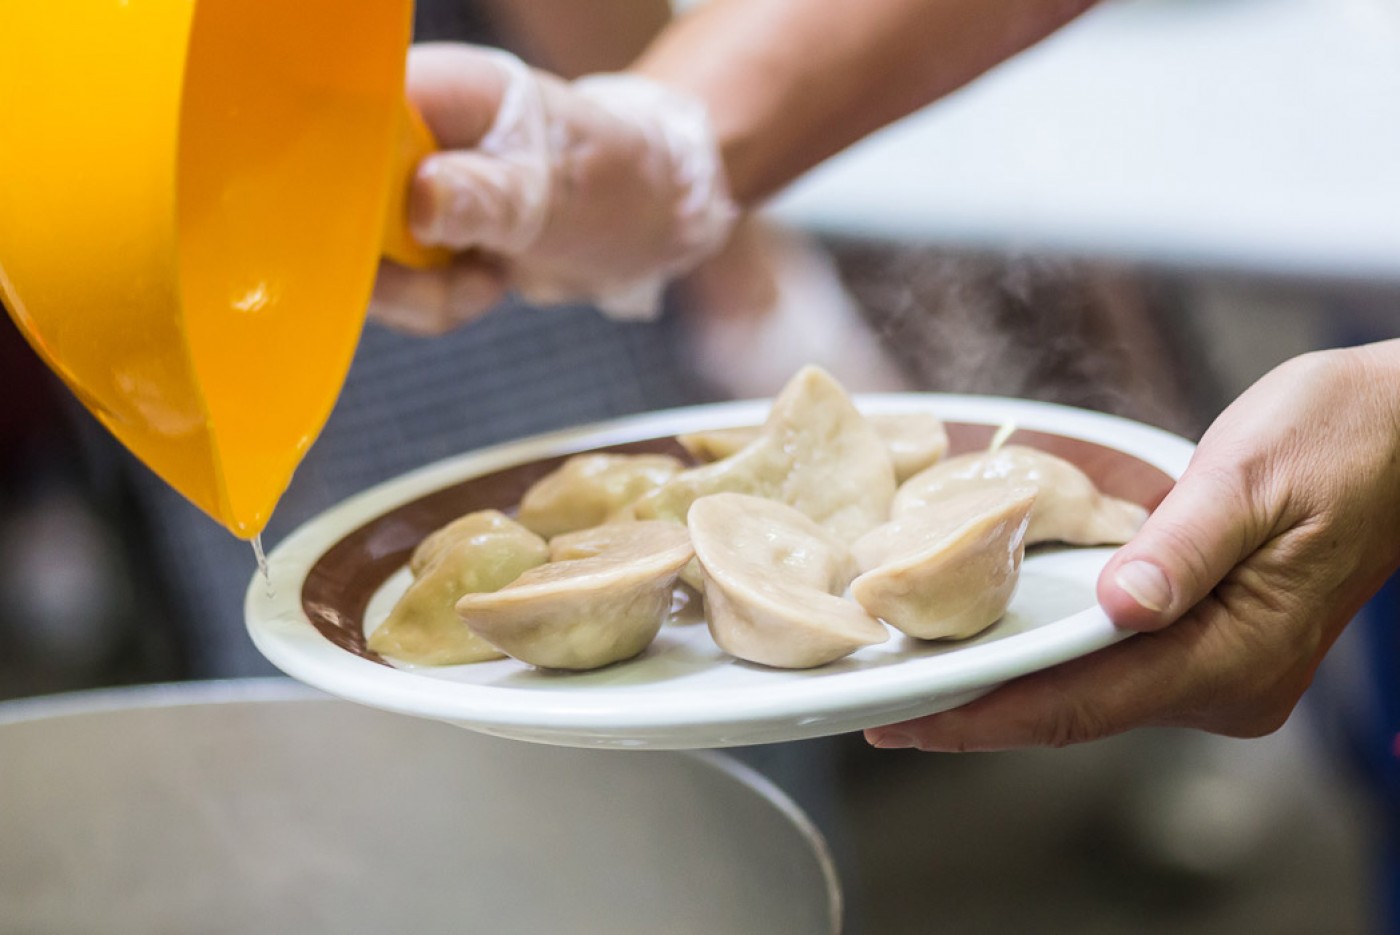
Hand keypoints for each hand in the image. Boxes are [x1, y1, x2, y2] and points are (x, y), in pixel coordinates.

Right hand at [371, 44, 737, 334]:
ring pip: (360, 256)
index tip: (381, 236)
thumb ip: (488, 196)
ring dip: (423, 292)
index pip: (342, 123)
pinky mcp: (408, 229)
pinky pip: (391, 283)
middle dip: (395, 265)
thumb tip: (421, 202)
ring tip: (490, 277)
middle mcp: (402, 130)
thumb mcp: (555, 191)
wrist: (641, 217)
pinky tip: (486, 281)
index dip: (338, 183)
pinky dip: (435, 302)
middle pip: (335, 202)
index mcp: (434, 89)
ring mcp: (400, 182)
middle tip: (472, 270)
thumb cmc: (609, 181)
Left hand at [867, 340, 1399, 750]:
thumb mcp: (1251, 477)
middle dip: (980, 712)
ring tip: (923, 685)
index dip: (986, 717)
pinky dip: (1053, 662)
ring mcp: (1226, 672)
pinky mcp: (1217, 645)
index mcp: (1237, 652)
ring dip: (1011, 690)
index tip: (909, 724)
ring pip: (1094, 695)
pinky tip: (1002, 650)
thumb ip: (1182, 547)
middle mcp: (1230, 684)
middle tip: (887, 709)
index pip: (1083, 703)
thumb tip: (1119, 605)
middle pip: (1078, 711)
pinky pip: (1117, 668)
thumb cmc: (1341, 438)